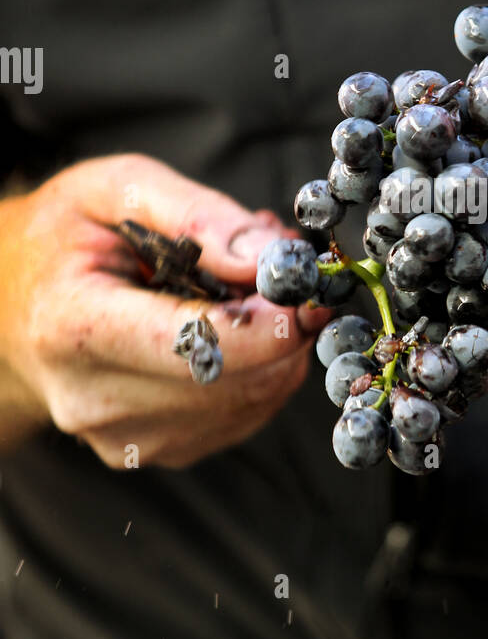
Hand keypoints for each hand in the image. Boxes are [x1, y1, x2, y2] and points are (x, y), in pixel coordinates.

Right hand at [0, 154, 328, 466]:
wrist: (13, 306)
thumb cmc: (64, 238)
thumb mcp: (113, 188)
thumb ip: (194, 211)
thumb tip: (269, 257)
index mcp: (73, 327)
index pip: (193, 347)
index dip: (267, 325)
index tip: (306, 289)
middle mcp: (93, 398)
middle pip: (232, 381)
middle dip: (283, 327)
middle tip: (292, 274)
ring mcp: (123, 436)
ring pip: (249, 401)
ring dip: (279, 346)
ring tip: (254, 290)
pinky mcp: (154, 451)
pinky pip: (243, 414)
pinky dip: (263, 369)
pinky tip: (238, 327)